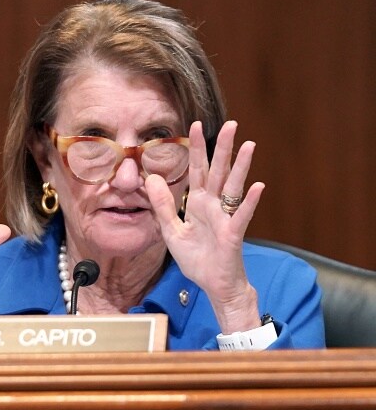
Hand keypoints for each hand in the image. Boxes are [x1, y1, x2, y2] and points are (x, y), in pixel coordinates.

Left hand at [146, 121, 263, 332]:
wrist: (213, 285)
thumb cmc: (197, 258)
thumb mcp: (171, 230)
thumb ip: (163, 205)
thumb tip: (151, 178)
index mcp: (198, 203)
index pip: (197, 170)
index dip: (196, 148)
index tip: (195, 125)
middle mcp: (213, 205)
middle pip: (218, 171)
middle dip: (223, 148)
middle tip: (231, 124)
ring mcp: (225, 218)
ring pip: (233, 187)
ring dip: (241, 166)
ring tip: (249, 144)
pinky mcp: (232, 234)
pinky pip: (241, 216)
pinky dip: (250, 202)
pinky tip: (258, 186)